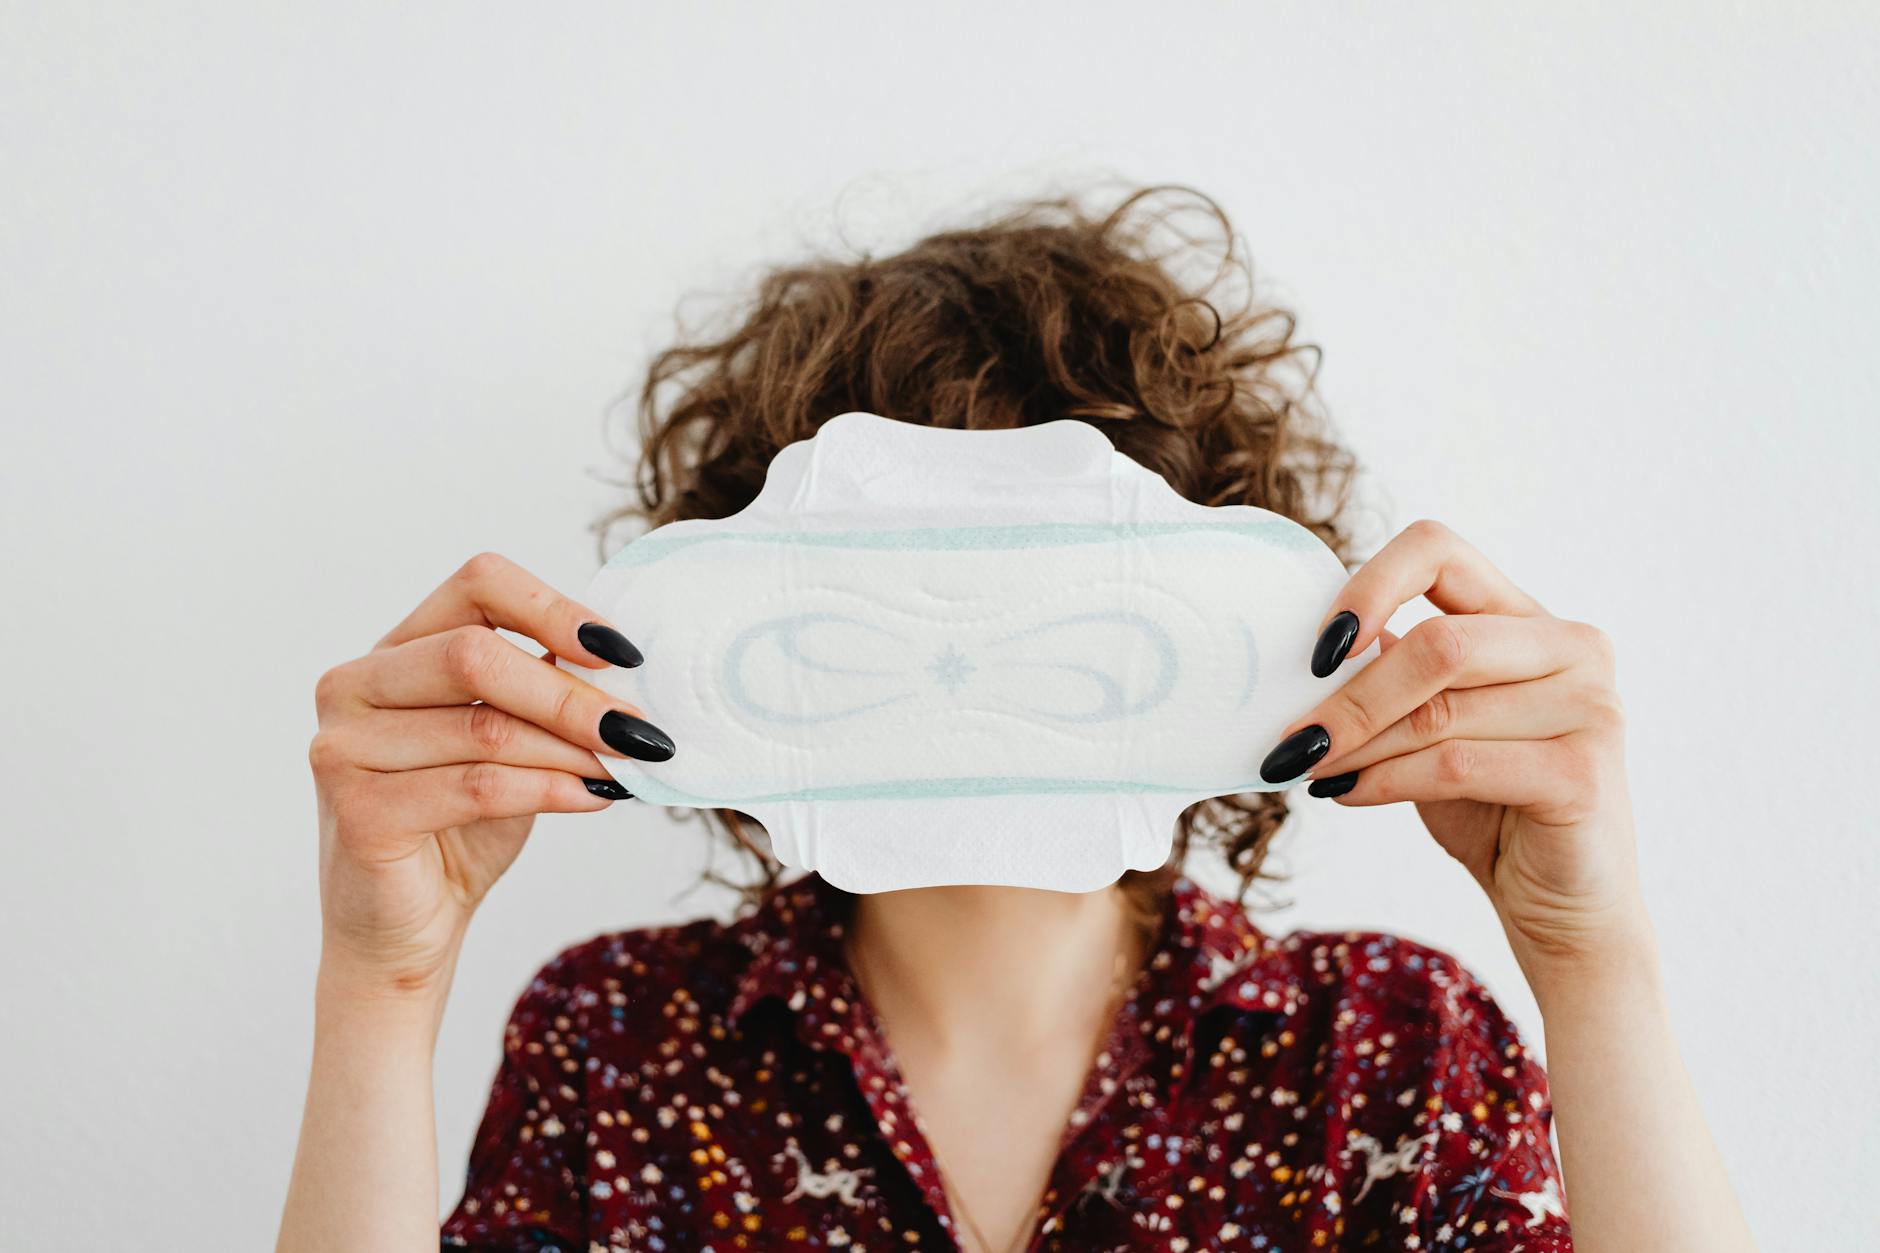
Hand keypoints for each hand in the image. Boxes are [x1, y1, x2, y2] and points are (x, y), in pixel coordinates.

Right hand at [306, 552, 672, 999]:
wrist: (407, 928)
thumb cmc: (461, 825)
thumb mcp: (510, 743)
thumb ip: (542, 693)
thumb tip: (625, 662)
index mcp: (394, 650)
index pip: (477, 585)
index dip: (554, 608)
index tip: (621, 651)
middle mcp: (354, 685)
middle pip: (476, 655)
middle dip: (572, 694)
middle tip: (639, 729)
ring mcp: (344, 748)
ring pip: (485, 728)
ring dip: (572, 750)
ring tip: (625, 768)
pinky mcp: (359, 812)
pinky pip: (477, 788)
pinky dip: (550, 791)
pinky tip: (594, 798)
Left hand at [1256, 520, 1648, 986]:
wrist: (1563, 907)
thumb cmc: (1490, 809)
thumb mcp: (1433, 728)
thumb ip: (1394, 677)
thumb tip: (1306, 651)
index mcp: (1527, 618)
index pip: (1439, 551)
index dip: (1369, 586)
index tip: (1318, 649)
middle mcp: (1571, 646)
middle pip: (1436, 643)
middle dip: (1350, 696)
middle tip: (1292, 740)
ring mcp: (1590, 706)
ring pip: (1440, 711)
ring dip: (1358, 745)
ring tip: (1310, 770)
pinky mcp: (1583, 773)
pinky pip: (1456, 764)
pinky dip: (1386, 780)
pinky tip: (1347, 795)